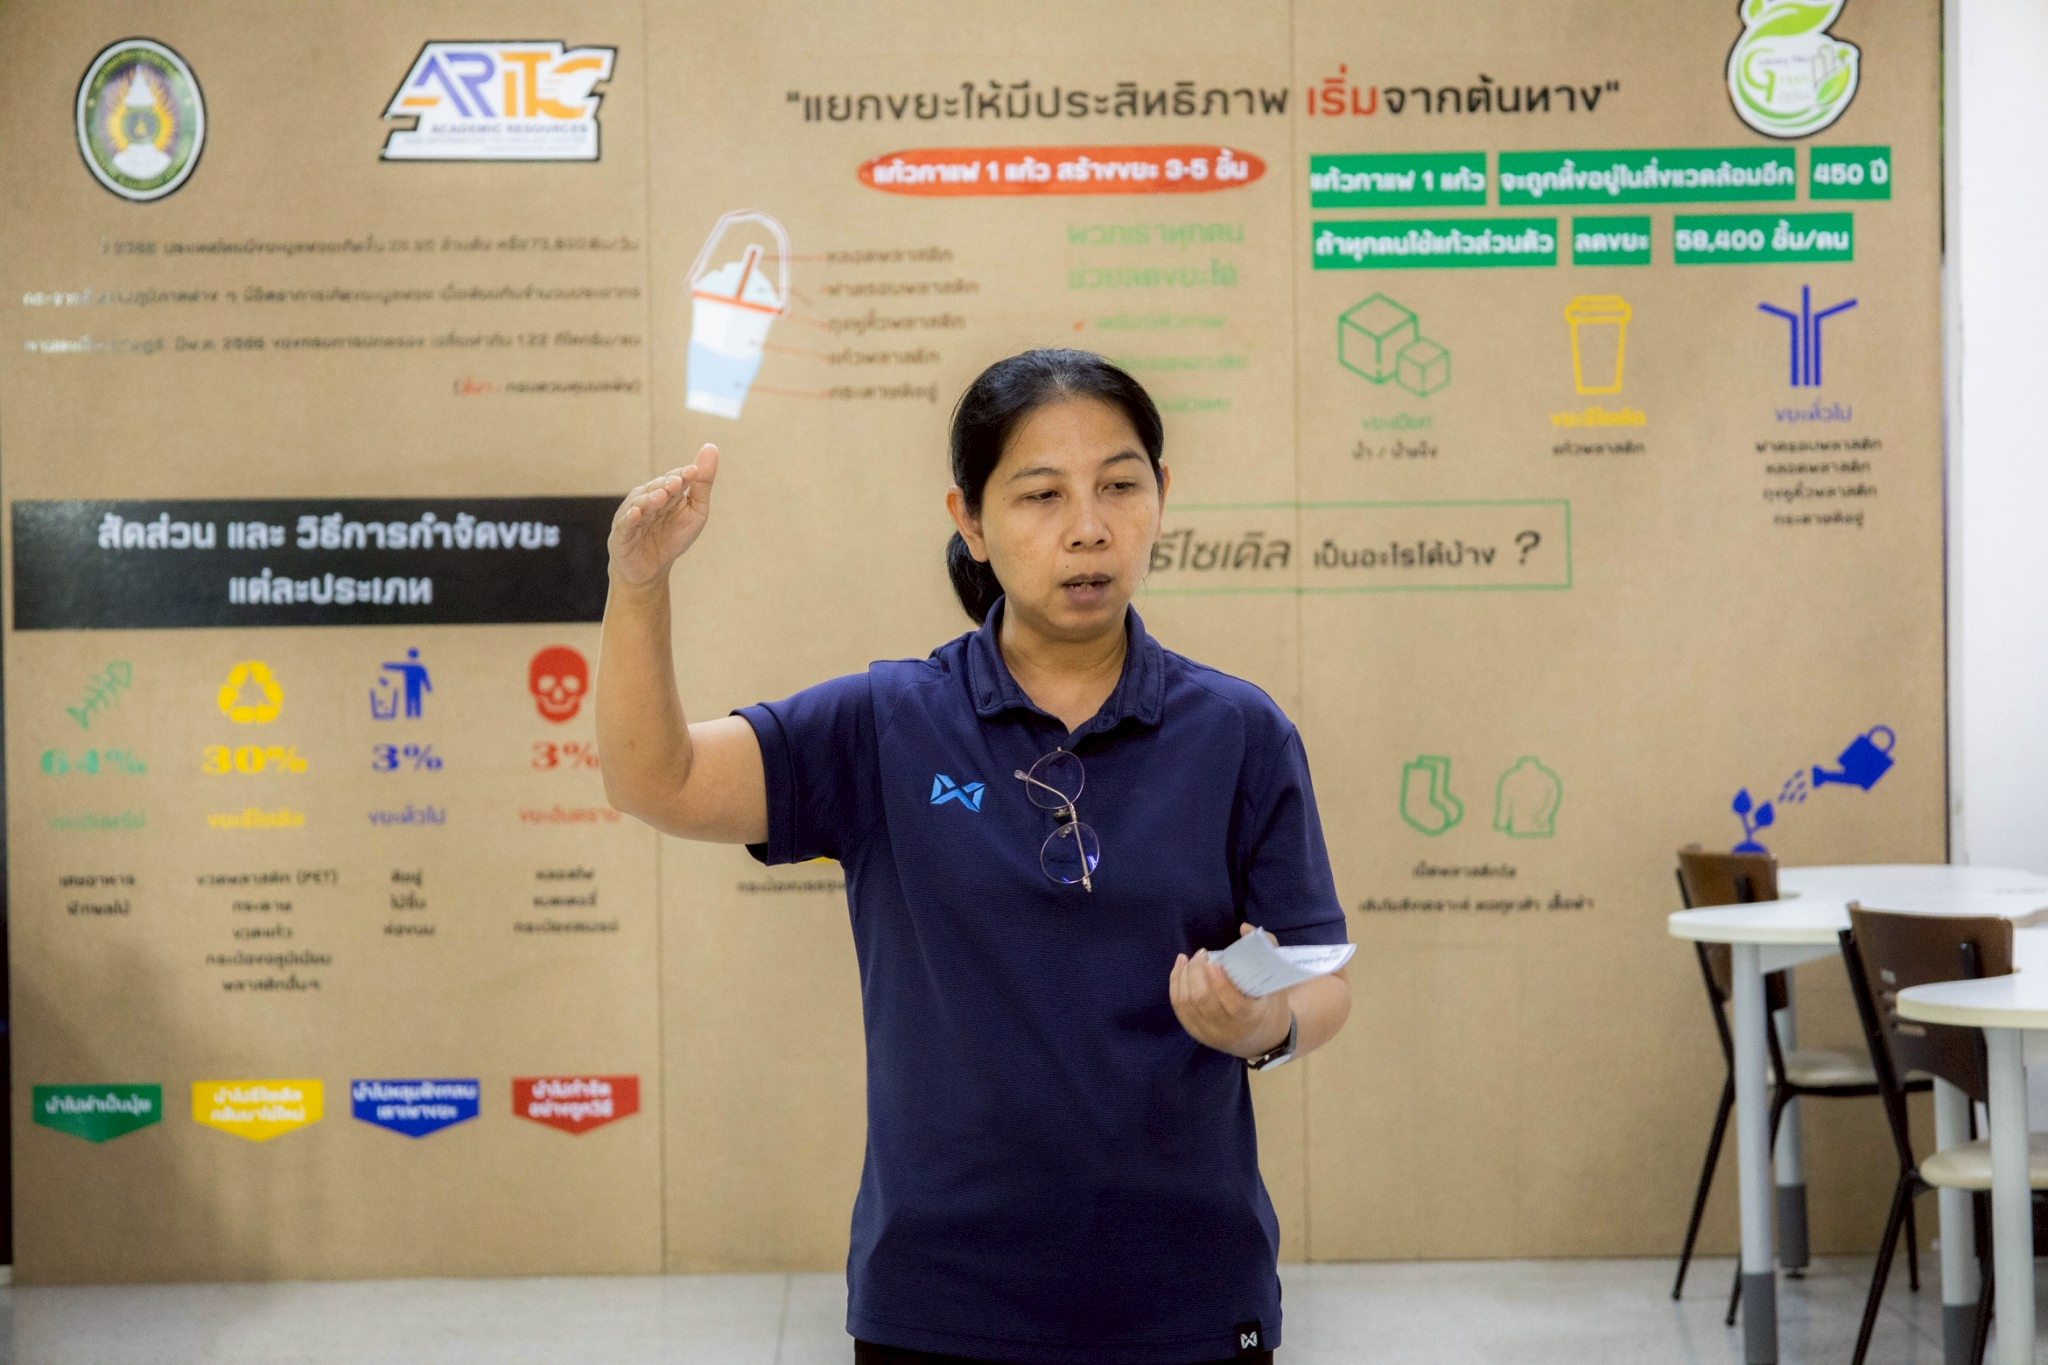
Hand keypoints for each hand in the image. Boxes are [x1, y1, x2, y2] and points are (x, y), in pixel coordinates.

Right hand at [609, 444, 718, 586]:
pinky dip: (630, 518)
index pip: (674, 479)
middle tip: (676, 483)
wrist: (651, 569)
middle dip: (666, 485)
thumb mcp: (695, 511)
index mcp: (664, 491)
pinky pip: (625, 524)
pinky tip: (636, 513)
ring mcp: (632, 514)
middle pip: (657, 489)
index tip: (693, 472)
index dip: (682, 476)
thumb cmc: (673, 537)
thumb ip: (702, 483)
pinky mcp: (621, 533)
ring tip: (661, 496)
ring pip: (641, 503)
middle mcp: (646, 498)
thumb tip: (712, 446)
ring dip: (650, 499)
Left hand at [1169, 923, 1292, 1058]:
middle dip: (1196, 972)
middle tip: (1202, 954)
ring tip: (1190, 959)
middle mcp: (1229, 1030)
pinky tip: (1180, 967)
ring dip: (1184, 976)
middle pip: (1203, 1001)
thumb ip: (1267, 948)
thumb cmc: (1270, 1001)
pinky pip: (1180, 1008)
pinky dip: (1175, 985)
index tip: (1213, 962)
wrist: (1263, 1036)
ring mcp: (1210, 1034)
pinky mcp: (1196, 1032)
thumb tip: (1244, 928)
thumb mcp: (1278, 977)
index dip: (1220, 984)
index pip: (1235, 1005)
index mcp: (1253, 1018)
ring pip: (1187, 1004)